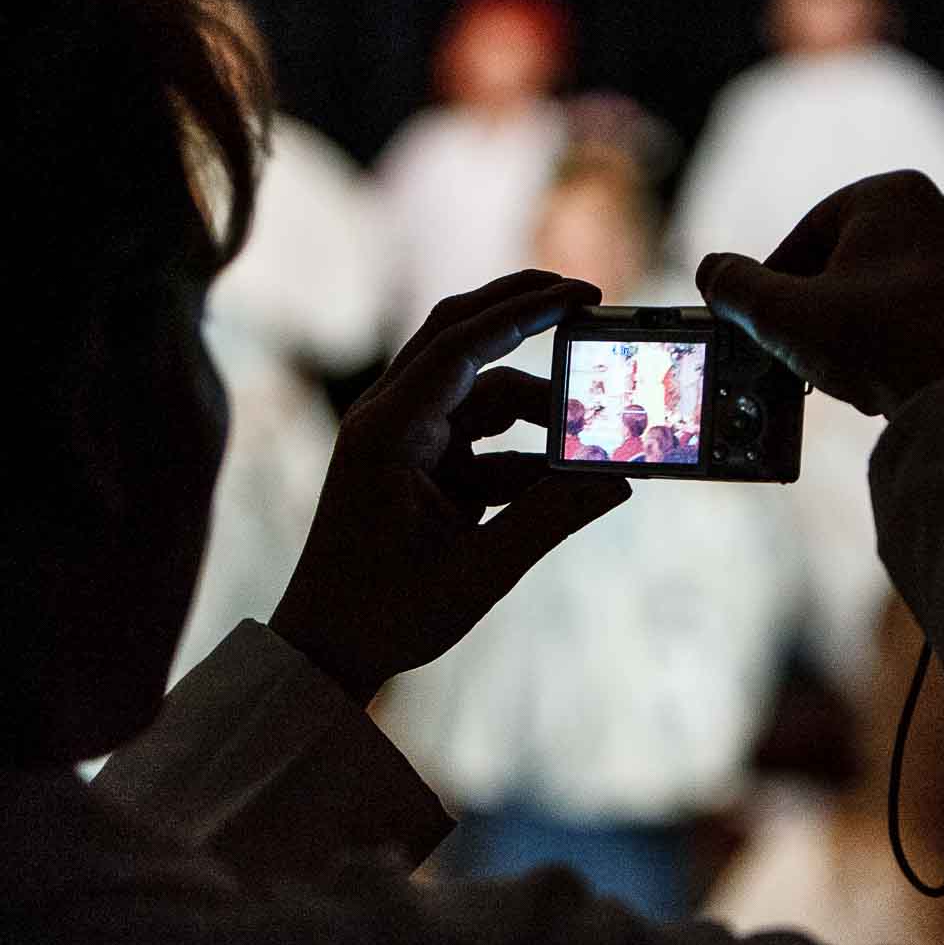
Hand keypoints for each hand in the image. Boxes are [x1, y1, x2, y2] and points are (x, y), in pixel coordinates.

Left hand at [270, 271, 630, 702]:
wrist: (325, 649)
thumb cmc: (386, 614)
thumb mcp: (478, 572)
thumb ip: (550, 519)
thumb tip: (618, 482)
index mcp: (387, 433)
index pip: (460, 345)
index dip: (523, 312)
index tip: (581, 294)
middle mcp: (389, 421)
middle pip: (461, 337)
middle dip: (523, 313)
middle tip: (588, 300)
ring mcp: (402, 439)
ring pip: (480, 392)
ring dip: (536, 409)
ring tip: (594, 435)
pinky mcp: (417, 463)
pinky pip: (479, 436)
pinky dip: (522, 450)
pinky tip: (566, 477)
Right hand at [695, 171, 943, 417]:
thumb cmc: (878, 342)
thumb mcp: (782, 314)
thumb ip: (737, 288)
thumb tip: (713, 272)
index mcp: (894, 193)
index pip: (810, 233)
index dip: (777, 280)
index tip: (763, 317)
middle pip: (852, 260)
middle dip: (821, 303)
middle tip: (799, 345)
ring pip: (890, 289)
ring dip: (858, 324)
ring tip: (840, 366)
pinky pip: (926, 315)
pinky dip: (898, 340)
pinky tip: (882, 375)